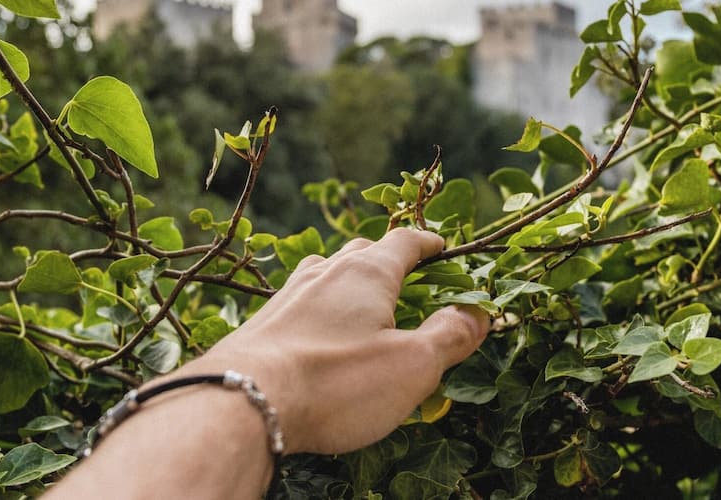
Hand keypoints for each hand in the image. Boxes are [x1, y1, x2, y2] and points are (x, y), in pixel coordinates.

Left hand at [177, 228, 489, 453]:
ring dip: (349, 284)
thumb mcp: (413, 365)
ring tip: (363, 305)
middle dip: (388, 260)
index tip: (441, 246)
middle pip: (362, 253)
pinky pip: (300, 305)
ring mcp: (288, 297)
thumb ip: (450, 335)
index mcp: (367, 273)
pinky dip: (320, 311)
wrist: (243, 401)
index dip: (427, 243)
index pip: (404, 242)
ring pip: (326, 276)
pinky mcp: (262, 326)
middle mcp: (324, 274)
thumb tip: (477, 313)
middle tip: (407, 278)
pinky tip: (319, 335)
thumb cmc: (336, 382)